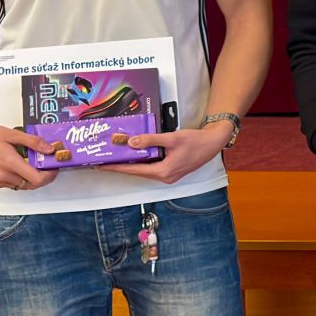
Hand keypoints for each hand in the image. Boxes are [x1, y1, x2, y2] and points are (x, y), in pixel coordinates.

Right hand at [0, 120, 57, 191]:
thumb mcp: (11, 133)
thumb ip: (32, 142)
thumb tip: (50, 149)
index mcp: (9, 162)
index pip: (37, 179)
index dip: (49, 176)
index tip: (53, 168)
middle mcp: (2, 175)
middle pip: (31, 184)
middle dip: (41, 177)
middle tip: (44, 166)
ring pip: (20, 186)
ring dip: (28, 178)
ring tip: (27, 163)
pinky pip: (9, 185)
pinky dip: (15, 179)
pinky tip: (12, 167)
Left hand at [98, 125, 228, 183]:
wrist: (214, 142)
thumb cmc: (196, 141)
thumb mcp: (172, 138)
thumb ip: (150, 140)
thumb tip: (132, 143)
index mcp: (164, 172)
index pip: (134, 170)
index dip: (116, 167)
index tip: (101, 166)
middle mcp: (165, 177)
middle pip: (138, 172)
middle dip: (122, 166)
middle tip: (106, 160)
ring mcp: (169, 175)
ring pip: (145, 170)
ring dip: (132, 163)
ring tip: (118, 157)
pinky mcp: (172, 170)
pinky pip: (153, 167)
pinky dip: (143, 162)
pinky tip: (137, 155)